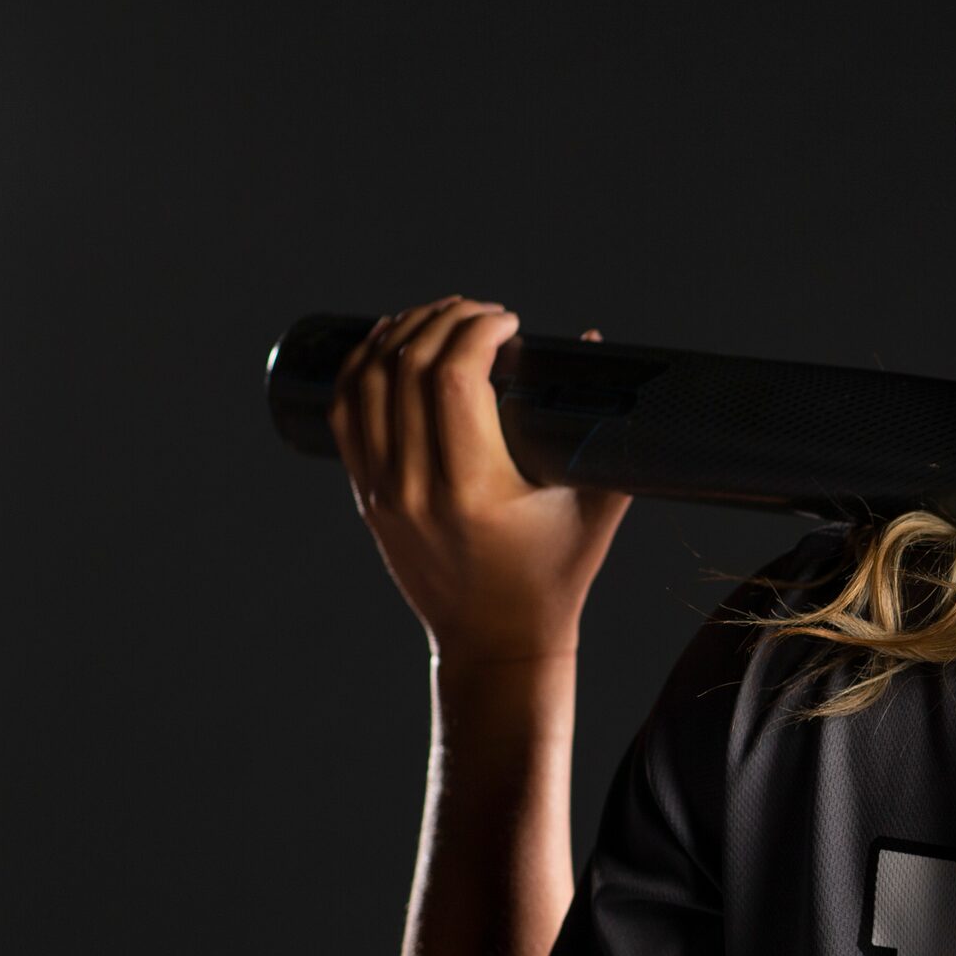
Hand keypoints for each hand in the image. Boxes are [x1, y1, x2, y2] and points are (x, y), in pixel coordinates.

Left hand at [328, 296, 630, 662]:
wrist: (496, 642)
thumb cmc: (556, 575)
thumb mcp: (595, 507)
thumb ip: (608, 432)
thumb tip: (594, 339)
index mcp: (475, 490)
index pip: (456, 379)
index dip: (478, 331)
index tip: (510, 323)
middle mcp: (418, 488)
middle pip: (410, 369)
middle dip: (444, 321)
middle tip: (481, 312)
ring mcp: (383, 492)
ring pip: (368, 383)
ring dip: (401, 334)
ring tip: (438, 316)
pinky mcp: (366, 496)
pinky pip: (346, 413)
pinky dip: (362, 367)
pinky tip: (389, 344)